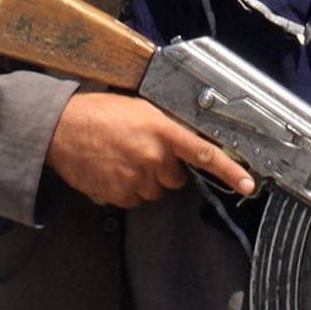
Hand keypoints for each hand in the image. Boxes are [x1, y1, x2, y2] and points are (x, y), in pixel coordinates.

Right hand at [46, 91, 254, 207]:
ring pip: (154, 190)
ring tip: (121, 157)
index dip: (230, 171)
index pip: (205, 153)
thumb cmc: (100, 113)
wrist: (61, 129)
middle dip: (165, 168)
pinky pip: (133, 198)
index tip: (249, 184)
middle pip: (176, 178)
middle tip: (141, 150)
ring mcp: (136, 179)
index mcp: (163, 131)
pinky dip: (126, 188)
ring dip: (145, 179)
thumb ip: (167, 129)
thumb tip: (186, 145)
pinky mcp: (119, 195)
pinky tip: (111, 169)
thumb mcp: (141, 111)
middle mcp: (153, 157)